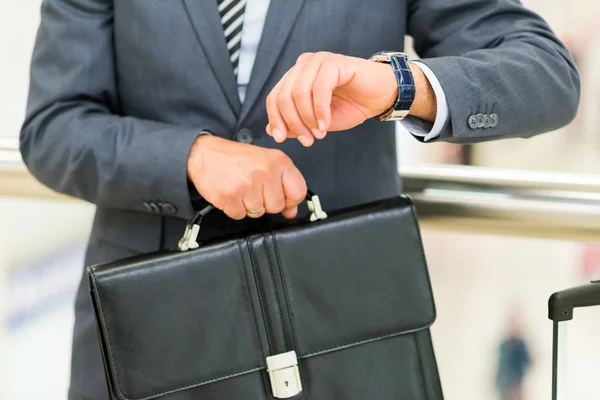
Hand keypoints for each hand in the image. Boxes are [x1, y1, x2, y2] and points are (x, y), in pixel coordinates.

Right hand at [187, 135, 306, 219]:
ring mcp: (248, 185)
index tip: (281, 197)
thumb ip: (283, 186)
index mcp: (279, 161)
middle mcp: (266, 171)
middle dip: (265, 202)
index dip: (290, 200)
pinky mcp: (231, 196)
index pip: (298, 192)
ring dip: (248, 205)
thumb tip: (292, 211)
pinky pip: (240, 215)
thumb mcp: (266, 164)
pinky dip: (234, 208)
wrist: (204, 154)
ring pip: (258, 213)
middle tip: (253, 188)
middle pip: (277, 206)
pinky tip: (231, 193)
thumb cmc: (236, 158)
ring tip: (240, 188)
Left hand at [265, 52, 435, 145]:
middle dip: (293, 123)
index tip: (281, 139)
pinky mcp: (335, 62)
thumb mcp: (317, 121)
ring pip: (299, 93)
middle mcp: (304, 65)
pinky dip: (320, 111)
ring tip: (319, 134)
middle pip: (283, 96)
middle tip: (307, 140)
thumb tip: (270, 130)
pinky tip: (326, 124)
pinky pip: (319, 89)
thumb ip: (294, 123)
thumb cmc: (350, 106)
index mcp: (296, 76)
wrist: (380, 97)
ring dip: (307, 118)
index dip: (275, 120)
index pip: (274, 97)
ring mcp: (319, 61)